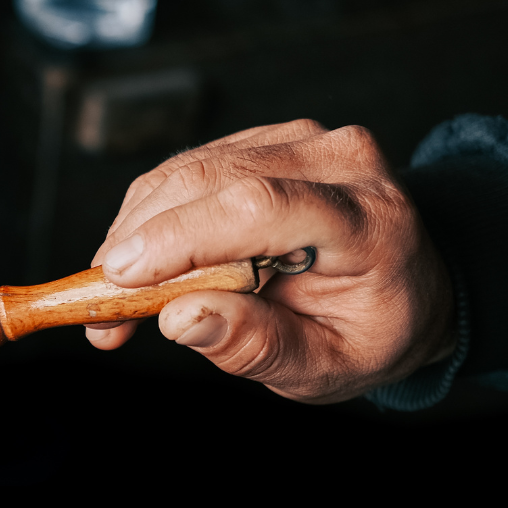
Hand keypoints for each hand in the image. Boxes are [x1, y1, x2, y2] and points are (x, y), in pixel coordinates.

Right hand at [84, 120, 455, 403]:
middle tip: (99, 308)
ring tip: (114, 298)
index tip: (118, 279)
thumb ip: (257, 346)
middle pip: (212, 180)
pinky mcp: (267, 139)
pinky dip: (149, 217)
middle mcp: (339, 162)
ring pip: (188, 171)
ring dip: (134, 233)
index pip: (261, 207)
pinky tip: (139, 264)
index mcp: (369, 222)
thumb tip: (179, 319)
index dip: (179, 237)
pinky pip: (187, 169)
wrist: (408, 284)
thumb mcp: (324, 368)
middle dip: (139, 243)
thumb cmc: (368, 331)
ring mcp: (302, 141)